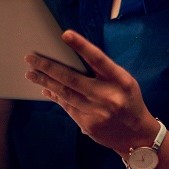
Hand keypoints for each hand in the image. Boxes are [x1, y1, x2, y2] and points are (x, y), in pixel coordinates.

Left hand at [24, 30, 157, 153]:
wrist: (137, 135)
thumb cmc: (128, 99)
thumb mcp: (123, 80)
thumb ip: (102, 70)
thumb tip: (71, 57)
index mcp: (120, 80)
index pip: (98, 59)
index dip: (81, 46)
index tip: (65, 34)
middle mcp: (108, 96)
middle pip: (72, 79)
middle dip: (48, 67)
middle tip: (31, 58)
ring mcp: (97, 112)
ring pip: (65, 93)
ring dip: (46, 82)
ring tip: (31, 73)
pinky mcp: (88, 124)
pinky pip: (67, 107)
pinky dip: (55, 96)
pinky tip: (45, 90)